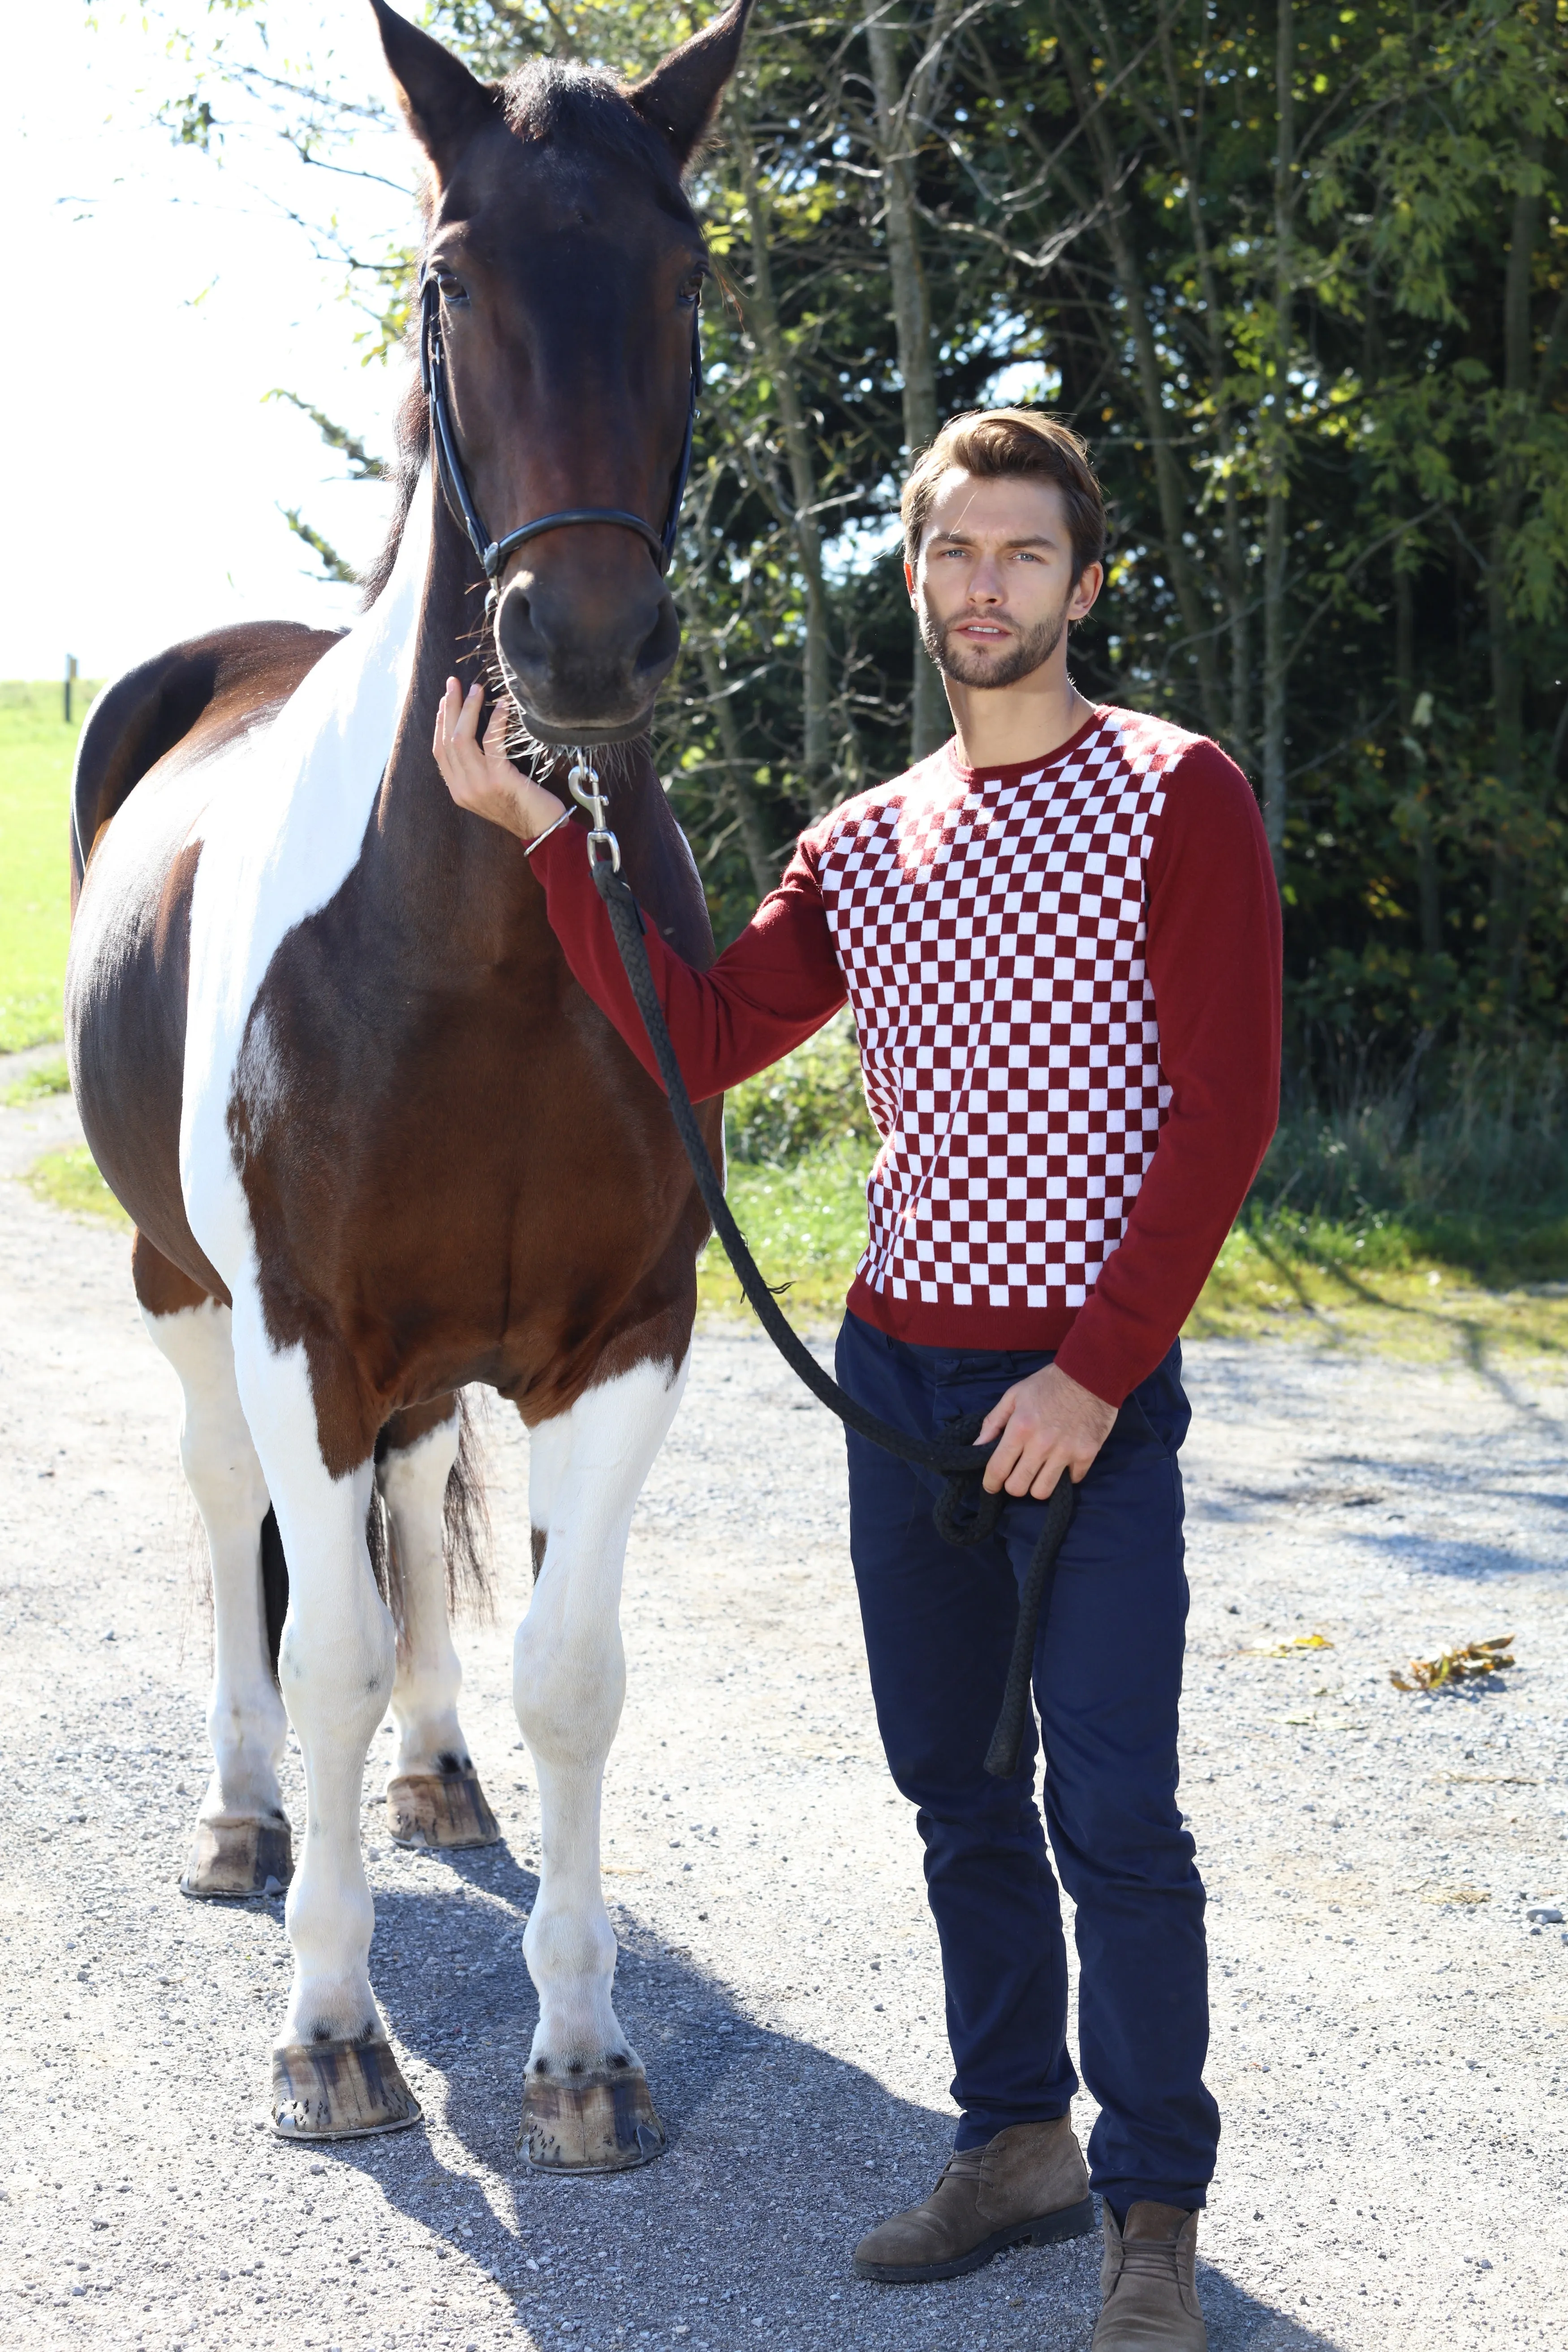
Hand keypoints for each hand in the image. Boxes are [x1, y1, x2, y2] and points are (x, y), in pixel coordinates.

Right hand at [432, 677, 565, 842]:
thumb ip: (477, 769)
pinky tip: (502, 706)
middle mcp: (463, 788)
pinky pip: (491, 742)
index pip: (439, 750)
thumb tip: (472, 733)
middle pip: (447, 740)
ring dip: (468, 709)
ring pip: (462, 738)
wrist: (544, 831)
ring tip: (476, 688)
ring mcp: (479, 785)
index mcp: (458, 791)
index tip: (446, 699)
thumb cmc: (524, 806)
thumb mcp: (491, 790)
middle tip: (454, 683)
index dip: (440, 722)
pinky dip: (496, 720)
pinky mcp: (499, 779)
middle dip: (450, 707)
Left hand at [976, 1362, 1117, 1497]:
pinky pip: (1071, 1481)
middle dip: (1013, 1485)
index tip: (991, 1485)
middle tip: (1017, 1475)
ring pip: (1043, 1492)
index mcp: (1020, 1428)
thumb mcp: (1014, 1395)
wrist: (1091, 1374)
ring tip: (1039, 1472)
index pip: (998, 1469)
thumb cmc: (1049, 1383)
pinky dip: (1065, 1475)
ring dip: (1037, 1485)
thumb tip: (977, 1446)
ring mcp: (1066, 1452)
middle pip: (1018, 1487)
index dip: (990, 1483)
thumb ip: (993, 1422)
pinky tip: (1063, 1461)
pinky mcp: (1087, 1454)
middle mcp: (1041, 1444)